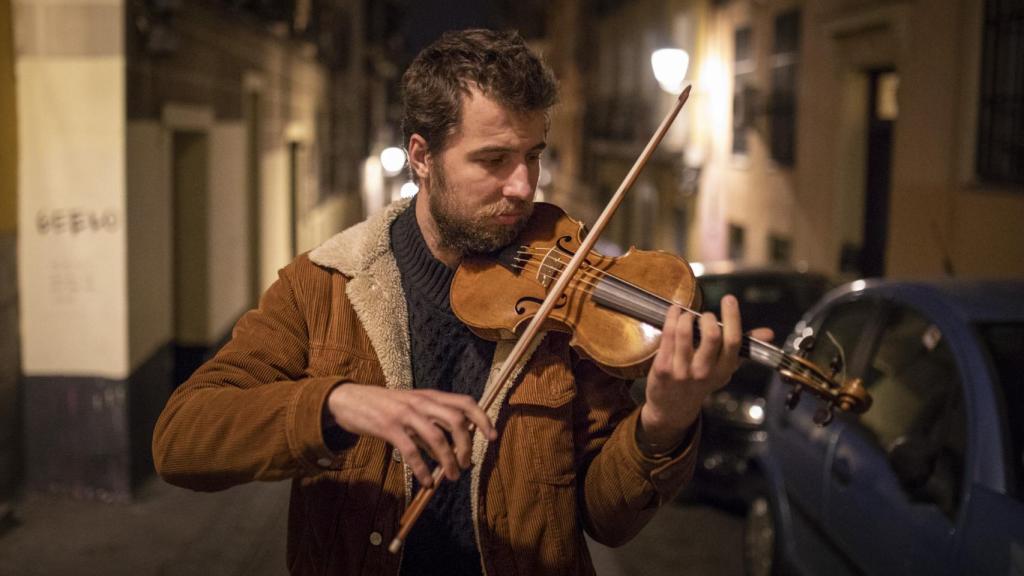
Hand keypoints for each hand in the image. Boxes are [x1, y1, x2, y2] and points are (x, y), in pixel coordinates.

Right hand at [325, 385, 496, 486]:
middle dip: (467, 446)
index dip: (482, 419)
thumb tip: (450, 453)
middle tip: (467, 465)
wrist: (349, 399)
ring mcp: (405, 413)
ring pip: (437, 437)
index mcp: (429, 396)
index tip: (492, 437)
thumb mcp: (411, 411)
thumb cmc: (383, 407)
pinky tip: (427, 482)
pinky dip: (423, 469)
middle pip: (456, 420)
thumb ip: (430, 427)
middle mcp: (421, 401)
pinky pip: (411, 451)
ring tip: (452, 477)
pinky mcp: (389, 427)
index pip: (464, 402)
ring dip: (449, 461)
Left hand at [640, 295, 772, 449]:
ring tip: (687, 315)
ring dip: (686, 317)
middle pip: (711, 336)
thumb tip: (769, 333)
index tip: (729, 299)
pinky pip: (667, 336)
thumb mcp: (725, 369)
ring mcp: (682, 371)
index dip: (732, 317)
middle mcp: (704, 372)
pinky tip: (674, 312)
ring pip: (685, 333)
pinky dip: (671, 318)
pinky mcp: (663, 368)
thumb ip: (744, 349)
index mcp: (724, 370)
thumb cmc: (701, 382)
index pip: (733, 341)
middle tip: (706, 316)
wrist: (672, 408)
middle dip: (709, 318)